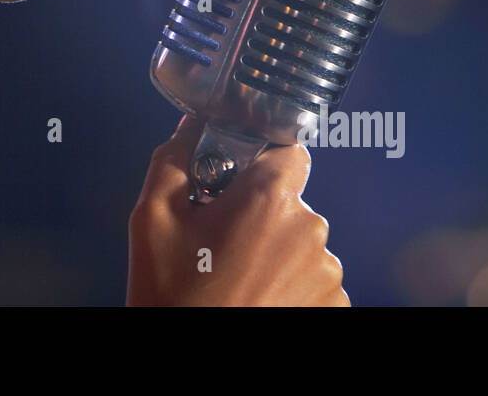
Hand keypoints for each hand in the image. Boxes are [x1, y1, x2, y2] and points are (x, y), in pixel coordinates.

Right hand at [126, 114, 348, 305]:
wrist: (184, 362)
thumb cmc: (171, 295)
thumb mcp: (153, 217)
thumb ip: (175, 158)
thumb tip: (193, 126)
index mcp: (269, 199)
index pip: (289, 149)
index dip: (262, 158)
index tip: (238, 178)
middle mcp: (310, 231)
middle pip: (290, 200)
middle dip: (260, 211)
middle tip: (221, 240)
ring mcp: (327, 274)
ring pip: (301, 241)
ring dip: (276, 250)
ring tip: (236, 276)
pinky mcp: (334, 306)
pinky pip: (313, 278)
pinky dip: (290, 284)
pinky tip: (256, 297)